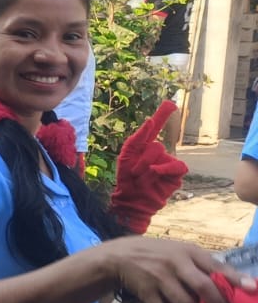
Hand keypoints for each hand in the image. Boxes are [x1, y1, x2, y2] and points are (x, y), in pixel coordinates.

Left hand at [110, 102, 188, 233]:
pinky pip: (175, 165)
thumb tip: (150, 120)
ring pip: (162, 154)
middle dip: (141, 159)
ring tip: (140, 177)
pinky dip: (163, 168)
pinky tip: (154, 173)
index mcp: (145, 146)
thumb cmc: (126, 177)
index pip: (156, 128)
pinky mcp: (176, 174)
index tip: (170, 103)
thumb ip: (138, 137)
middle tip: (134, 172)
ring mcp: (169, 162)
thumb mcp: (127, 155)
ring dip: (147, 166)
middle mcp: (159, 153)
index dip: (162, 115)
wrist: (131, 198)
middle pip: (155, 145)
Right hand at [112, 236, 238, 302]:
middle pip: (204, 287)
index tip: (252, 290)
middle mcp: (175, 264)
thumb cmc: (159, 255)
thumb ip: (206, 266)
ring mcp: (160, 279)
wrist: (119, 256)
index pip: (216, 266)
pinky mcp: (146, 294)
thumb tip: (237, 285)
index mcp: (189, 252)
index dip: (235, 279)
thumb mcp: (182, 252)